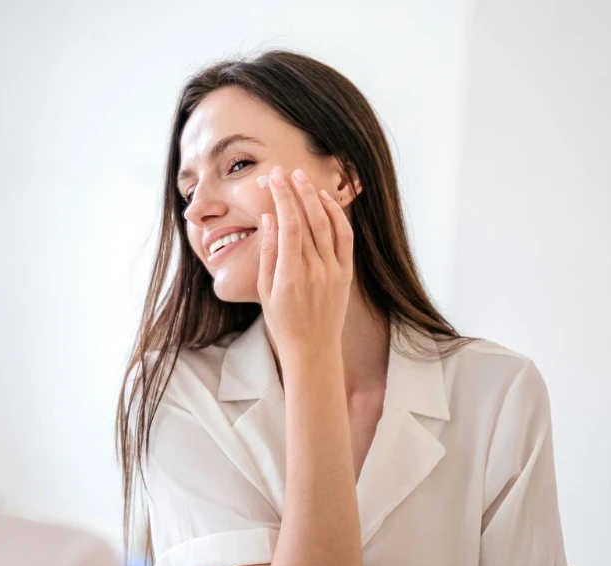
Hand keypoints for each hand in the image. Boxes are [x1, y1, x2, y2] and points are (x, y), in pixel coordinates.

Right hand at [258, 166, 353, 360]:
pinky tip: (325, 201)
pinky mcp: (345, 273)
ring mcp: (333, 271)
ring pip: (327, 224)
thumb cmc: (283, 322)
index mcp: (291, 275)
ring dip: (315, 198)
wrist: (313, 348)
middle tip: (286, 172)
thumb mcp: (265, 290)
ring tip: (303, 180)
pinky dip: (336, 216)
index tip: (274, 179)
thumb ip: (268, 253)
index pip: (289, 225)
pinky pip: (344, 237)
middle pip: (308, 219)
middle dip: (296, 191)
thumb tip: (269, 218)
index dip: (282, 198)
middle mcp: (315, 270)